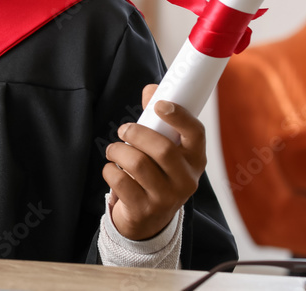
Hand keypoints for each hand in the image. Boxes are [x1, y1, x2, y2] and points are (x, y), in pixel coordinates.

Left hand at [103, 84, 205, 240]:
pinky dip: (109, 170)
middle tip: (123, 130)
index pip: (196, 134)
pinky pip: (120, 181)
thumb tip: (152, 88)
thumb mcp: (162, 146)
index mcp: (195, 159)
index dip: (179, 117)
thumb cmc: (156, 171)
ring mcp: (167, 198)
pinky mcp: (144, 210)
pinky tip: (113, 170)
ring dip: (118, 150)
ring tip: (114, 150)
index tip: (160, 105)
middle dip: (136, 133)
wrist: (149, 217)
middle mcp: (187, 180)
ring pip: (138, 163)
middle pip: (162, 149)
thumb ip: (157, 118)